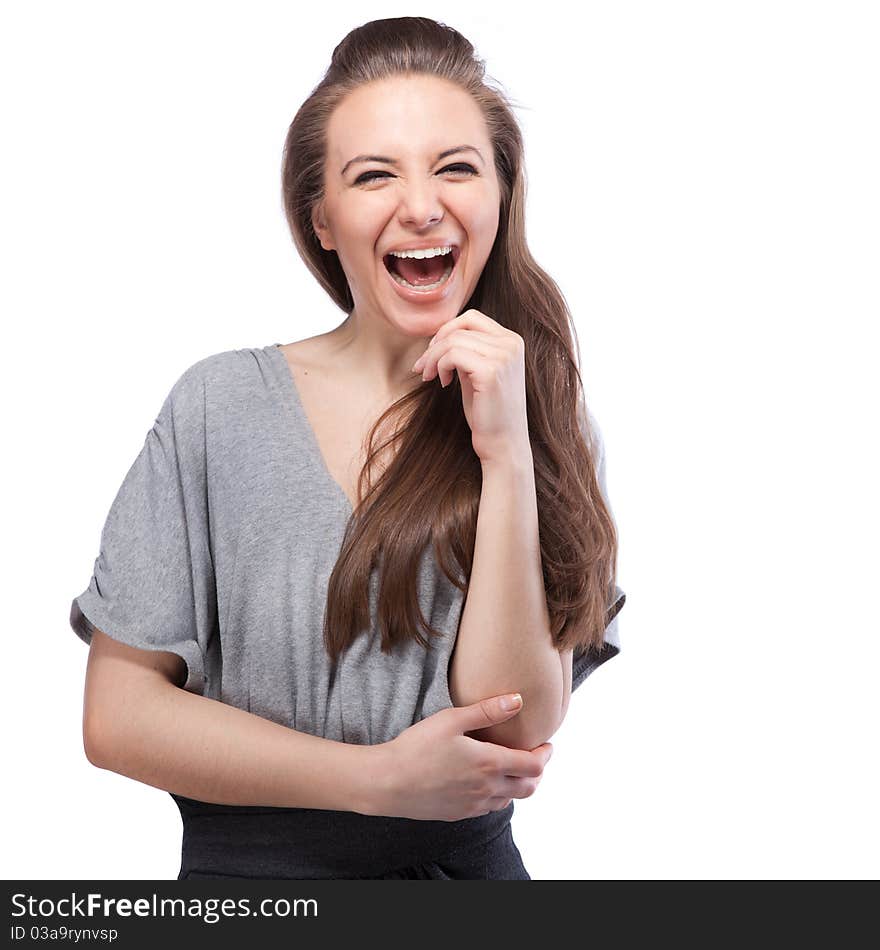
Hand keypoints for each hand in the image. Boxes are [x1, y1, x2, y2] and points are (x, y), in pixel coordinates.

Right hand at [367, 693, 553, 821]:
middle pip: (529, 787)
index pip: (534, 765)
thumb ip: (487, 711)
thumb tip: (518, 700)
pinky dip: (499, 796)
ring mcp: (473, 805)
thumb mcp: (452, 720)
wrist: (387, 783)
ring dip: (519, 785)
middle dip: (537, 772)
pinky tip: (487, 782)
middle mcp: (487, 789)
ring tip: (512, 767)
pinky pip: (490, 808)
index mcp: (489, 764)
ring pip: (510, 800)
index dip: (546, 754)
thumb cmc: (417, 747)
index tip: (547, 744)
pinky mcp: (459, 814)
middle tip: (535, 756)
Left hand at [410, 310, 530, 464]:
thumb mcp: (478, 372)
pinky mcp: (491, 371)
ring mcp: (503, 356)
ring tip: (431, 377)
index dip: (446, 332)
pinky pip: (452, 355)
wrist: (503, 444)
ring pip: (452, 340)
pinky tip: (443, 383)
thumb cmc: (488, 411)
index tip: (432, 354)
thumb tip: (440, 334)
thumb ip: (468, 350)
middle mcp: (511, 344)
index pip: (471, 318)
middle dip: (434, 345)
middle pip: (459, 328)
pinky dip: (440, 366)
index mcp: (512, 341)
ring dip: (433, 358)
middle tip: (424, 367)